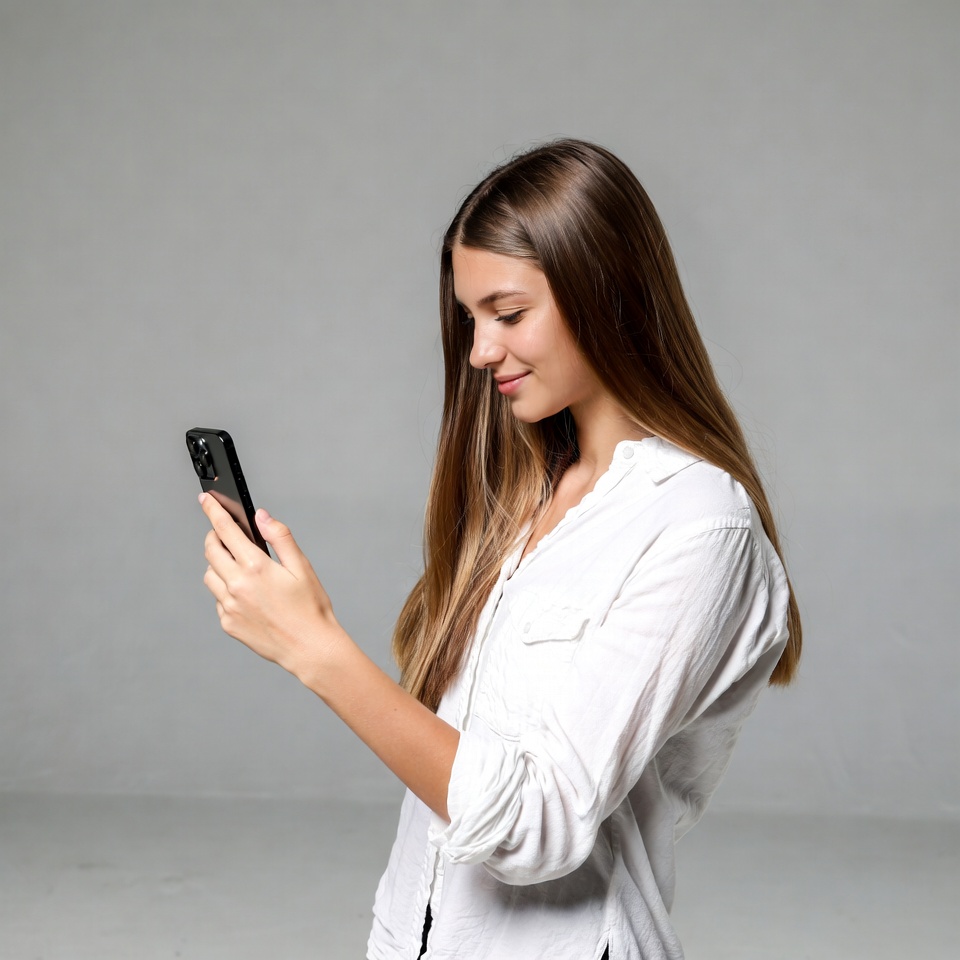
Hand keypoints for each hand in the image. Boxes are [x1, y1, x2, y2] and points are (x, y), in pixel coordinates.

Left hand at [199, 494, 342, 678]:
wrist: (310, 648)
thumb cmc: (311, 607)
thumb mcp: (302, 567)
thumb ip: (280, 537)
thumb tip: (261, 516)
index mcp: (256, 568)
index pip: (225, 530)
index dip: (213, 511)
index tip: (205, 499)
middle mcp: (237, 586)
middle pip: (211, 550)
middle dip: (215, 536)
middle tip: (226, 534)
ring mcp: (229, 607)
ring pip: (210, 575)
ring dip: (219, 565)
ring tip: (241, 567)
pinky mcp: (228, 624)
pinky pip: (218, 599)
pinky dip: (226, 590)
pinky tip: (248, 595)